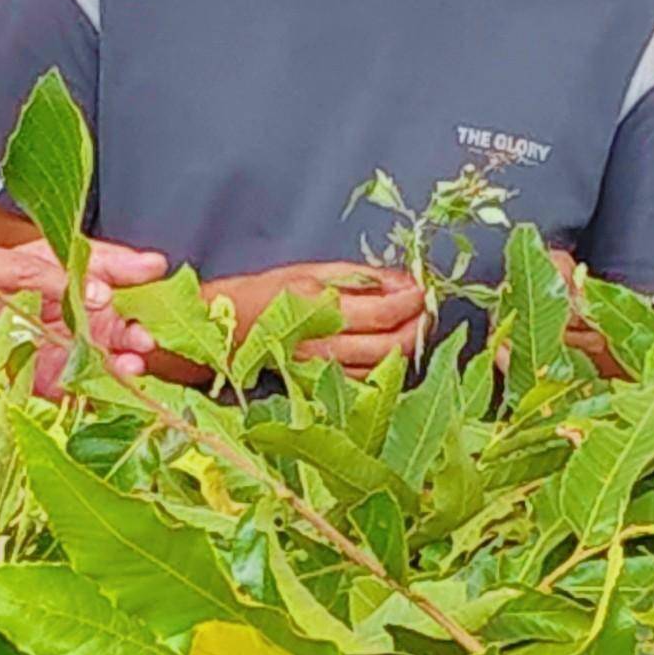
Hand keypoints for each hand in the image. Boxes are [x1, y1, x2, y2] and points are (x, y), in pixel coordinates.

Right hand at [0, 237, 164, 405]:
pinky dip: (10, 399)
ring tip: (117, 378)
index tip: (144, 269)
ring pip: (13, 352)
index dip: (95, 261)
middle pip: (38, 309)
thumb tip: (42, 289)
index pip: (40, 258)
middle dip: (97, 327)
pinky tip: (49, 408)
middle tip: (143, 341)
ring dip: (68, 368)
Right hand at [199, 262, 429, 374]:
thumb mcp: (314, 271)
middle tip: (425, 309)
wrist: (228, 327)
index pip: (382, 314)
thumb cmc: (269, 292)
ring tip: (412, 324)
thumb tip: (404, 281)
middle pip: (390, 346)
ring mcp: (323, 369)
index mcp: (319, 309)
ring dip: (407, 346)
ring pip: (383, 367)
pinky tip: (391, 345)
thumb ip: (362, 277)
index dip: (411, 302)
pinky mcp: (322, 382)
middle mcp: (323, 345)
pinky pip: (367, 378)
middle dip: (417, 327)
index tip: (422, 290)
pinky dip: (387, 363)